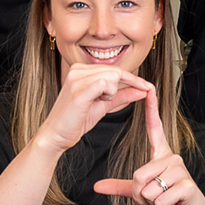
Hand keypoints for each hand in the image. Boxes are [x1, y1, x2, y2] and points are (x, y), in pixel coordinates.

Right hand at [37, 65, 151, 154]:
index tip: (148, 86)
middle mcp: (77, 71)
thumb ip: (122, 95)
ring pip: (111, 76)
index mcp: (80, 71)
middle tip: (139, 93)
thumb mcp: (103, 105)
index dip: (133, 78)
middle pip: (115, 70)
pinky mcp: (78, 92)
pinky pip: (105, 83)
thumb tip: (143, 90)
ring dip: (114, 92)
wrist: (56, 135)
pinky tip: (103, 100)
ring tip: (103, 101)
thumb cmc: (76, 120)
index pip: (113, 69)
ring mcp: (76, 80)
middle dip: (130, 84)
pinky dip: (110, 93)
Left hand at [93, 89, 204, 204]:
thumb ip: (121, 186)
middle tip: (155, 197)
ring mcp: (180, 170)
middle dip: (141, 194)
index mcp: (161, 154)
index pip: (155, 128)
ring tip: (165, 200)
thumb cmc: (168, 199)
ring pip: (147, 188)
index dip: (151, 109)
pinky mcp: (186, 186)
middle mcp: (171, 157)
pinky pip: (159, 198)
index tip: (149, 90)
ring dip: (152, 202)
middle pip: (138, 175)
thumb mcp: (142, 192)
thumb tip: (96, 186)